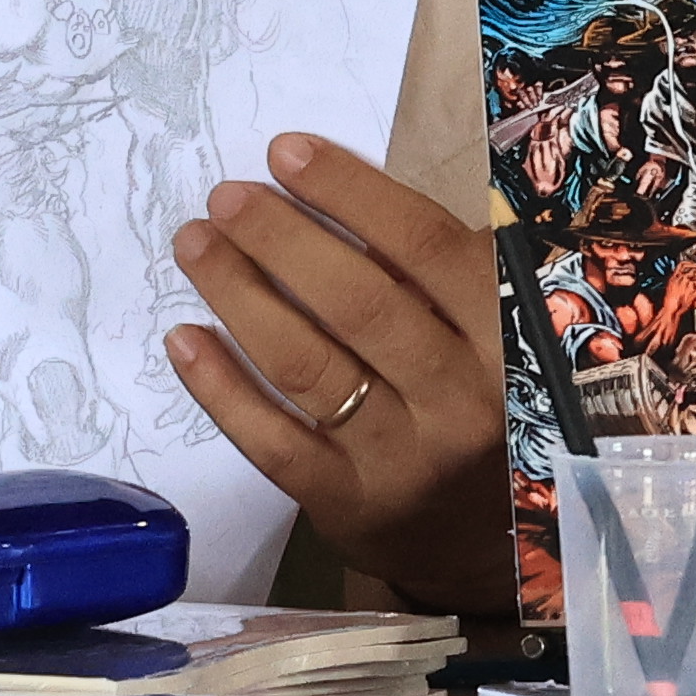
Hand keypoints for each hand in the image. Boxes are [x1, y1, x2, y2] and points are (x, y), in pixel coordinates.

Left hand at [164, 134, 518, 612]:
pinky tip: (184, 338)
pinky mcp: (350, 505)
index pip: (424, 247)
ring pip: (308, 365)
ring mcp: (404, 459)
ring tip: (195, 244)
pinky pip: (273, 440)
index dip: (350, 192)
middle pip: (357, 303)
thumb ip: (447, 270)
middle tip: (225, 198)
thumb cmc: (494, 403)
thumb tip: (340, 183)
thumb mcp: (503, 331)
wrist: (499, 542)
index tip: (286, 153)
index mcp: (511, 338)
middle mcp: (462, 400)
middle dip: (280, 239)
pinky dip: (221, 388)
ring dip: (240, 296)